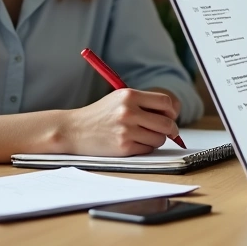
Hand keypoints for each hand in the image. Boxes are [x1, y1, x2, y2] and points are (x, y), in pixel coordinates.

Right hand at [63, 88, 178, 155]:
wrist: (74, 130)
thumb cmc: (100, 115)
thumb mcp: (119, 99)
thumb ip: (144, 103)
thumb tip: (172, 113)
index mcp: (129, 95)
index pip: (165, 102)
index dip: (172, 111)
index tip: (170, 116)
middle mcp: (129, 112)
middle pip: (167, 123)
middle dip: (170, 129)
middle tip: (168, 131)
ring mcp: (126, 130)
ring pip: (159, 138)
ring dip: (156, 139)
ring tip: (143, 136)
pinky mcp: (124, 147)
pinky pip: (148, 149)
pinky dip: (145, 148)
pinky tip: (133, 143)